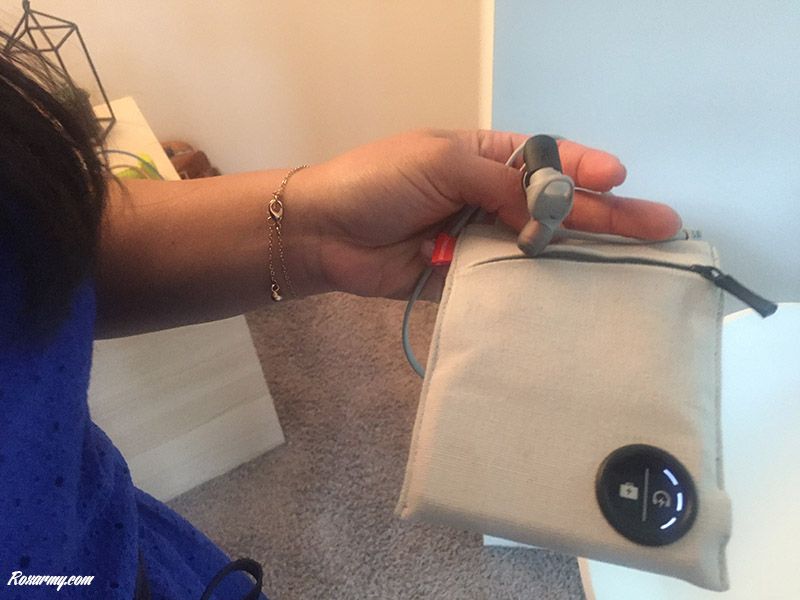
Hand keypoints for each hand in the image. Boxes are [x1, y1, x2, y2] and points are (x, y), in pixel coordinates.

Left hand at [294, 129, 681, 298]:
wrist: (324, 233)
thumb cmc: (379, 182)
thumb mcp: (442, 163)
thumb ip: (499, 184)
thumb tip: (549, 211)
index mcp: (484, 155)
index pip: (546, 160)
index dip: (584, 169)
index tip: (620, 179)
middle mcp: (488, 195)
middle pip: (556, 205)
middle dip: (606, 214)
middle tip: (660, 227)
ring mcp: (480, 238)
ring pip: (541, 245)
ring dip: (584, 253)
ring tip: (638, 261)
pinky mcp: (467, 276)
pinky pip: (511, 279)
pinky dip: (542, 285)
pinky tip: (582, 291)